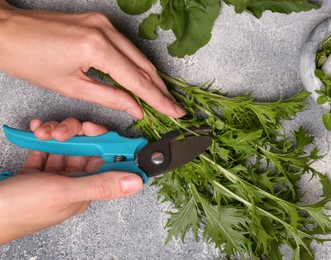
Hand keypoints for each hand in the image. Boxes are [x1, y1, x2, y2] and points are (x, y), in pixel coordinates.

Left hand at [0, 2, 184, 118]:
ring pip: (138, 55)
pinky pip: (126, 47)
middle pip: (144, 66)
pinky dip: (137, 65)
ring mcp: (103, 23)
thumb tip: (135, 108)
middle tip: (174, 107)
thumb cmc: (30, 59)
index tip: (175, 111)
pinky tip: (143, 79)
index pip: (138, 80)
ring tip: (162, 98)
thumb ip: (109, 98)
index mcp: (97, 48)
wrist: (7, 33)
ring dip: (151, 78)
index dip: (159, 100)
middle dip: (161, 90)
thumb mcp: (71, 87)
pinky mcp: (99, 22)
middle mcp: (105, 31)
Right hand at [0, 118, 142, 244]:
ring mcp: (53, 178)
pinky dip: (40, 139)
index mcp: (85, 191)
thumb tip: (136, 182)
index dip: (104, 142)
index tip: (96, 128)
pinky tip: (35, 132)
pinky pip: (45, 150)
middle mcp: (72, 184)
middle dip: (74, 134)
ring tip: (42, 132)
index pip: (105, 162)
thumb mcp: (64, 191)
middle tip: (61, 130)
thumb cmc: (21, 208)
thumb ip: (101, 185)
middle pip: (84, 150)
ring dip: (55, 134)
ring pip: (65, 147)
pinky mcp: (35, 172)